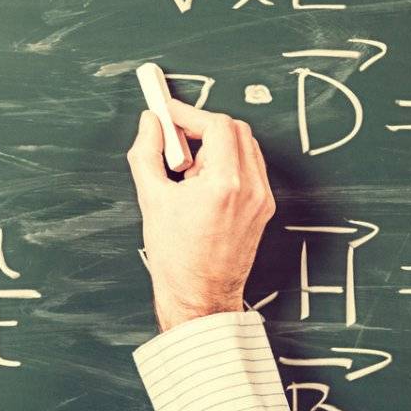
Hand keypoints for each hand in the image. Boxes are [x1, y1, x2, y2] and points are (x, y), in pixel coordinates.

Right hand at [125, 96, 275, 330]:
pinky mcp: (263, 208)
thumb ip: (147, 153)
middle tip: (176, 138)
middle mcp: (250, 188)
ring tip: (189, 169)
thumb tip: (149, 124)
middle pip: (236, 129)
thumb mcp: (151, 200)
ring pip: (246, 146)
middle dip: (203, 126)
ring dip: (217, 144)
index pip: (216, 125)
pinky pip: (250, 168)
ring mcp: (261, 198)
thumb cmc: (177, 258)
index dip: (189, 113)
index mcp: (224, 184)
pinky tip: (204, 184)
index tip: (167, 113)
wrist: (200, 297)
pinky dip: (227, 163)